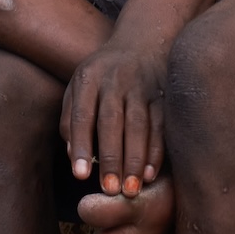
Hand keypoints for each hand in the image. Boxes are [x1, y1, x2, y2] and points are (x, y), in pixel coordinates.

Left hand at [61, 29, 168, 197]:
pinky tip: (151, 174)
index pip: (83, 114)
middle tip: (109, 191)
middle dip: (111, 158)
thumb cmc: (102, 75)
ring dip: (135, 159)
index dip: (81, 145)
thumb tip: (73, 157)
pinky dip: (156, 151)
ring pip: (139, 125)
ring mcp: (142, 85)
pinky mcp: (163, 93)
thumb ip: (70, 120)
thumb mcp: (78, 87)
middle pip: (112, 121)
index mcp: (89, 78)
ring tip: (131, 190)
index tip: (80, 176)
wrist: (142, 42)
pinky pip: (161, 125)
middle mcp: (115, 79)